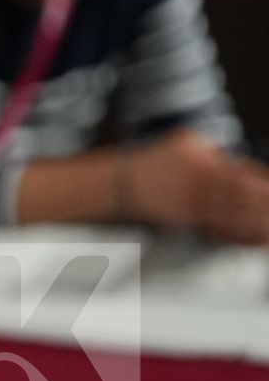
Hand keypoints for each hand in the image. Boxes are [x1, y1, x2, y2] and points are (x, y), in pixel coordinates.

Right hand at [130, 129, 268, 245]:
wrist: (124, 183)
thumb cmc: (158, 159)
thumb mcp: (187, 141)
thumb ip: (216, 150)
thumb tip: (242, 163)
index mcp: (202, 162)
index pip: (242, 172)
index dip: (262, 182)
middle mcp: (199, 184)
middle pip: (242, 197)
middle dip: (264, 204)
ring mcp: (194, 204)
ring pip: (235, 216)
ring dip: (258, 223)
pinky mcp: (190, 221)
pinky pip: (222, 230)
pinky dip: (243, 236)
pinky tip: (257, 239)